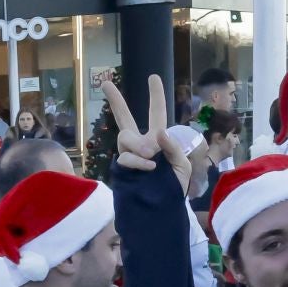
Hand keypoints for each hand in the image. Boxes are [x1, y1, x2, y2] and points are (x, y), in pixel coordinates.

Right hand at [100, 74, 193, 194]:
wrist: (162, 209)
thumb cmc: (174, 187)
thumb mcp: (182, 165)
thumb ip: (172, 147)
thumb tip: (158, 132)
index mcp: (157, 139)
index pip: (156, 113)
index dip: (156, 95)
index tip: (153, 77)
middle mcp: (140, 143)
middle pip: (123, 118)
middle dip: (115, 101)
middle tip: (106, 83)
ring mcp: (129, 155)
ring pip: (125, 138)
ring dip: (139, 144)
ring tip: (152, 156)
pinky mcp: (122, 169)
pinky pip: (126, 157)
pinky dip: (139, 160)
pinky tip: (150, 166)